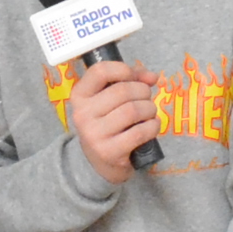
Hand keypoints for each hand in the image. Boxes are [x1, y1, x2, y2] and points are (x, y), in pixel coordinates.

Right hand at [67, 59, 161, 178]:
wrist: (99, 162)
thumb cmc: (108, 122)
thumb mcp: (109, 98)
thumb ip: (130, 80)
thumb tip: (152, 77)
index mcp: (80, 95)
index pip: (100, 71)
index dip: (123, 69)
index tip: (134, 77)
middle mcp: (83, 114)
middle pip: (123, 90)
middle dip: (143, 92)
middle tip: (146, 99)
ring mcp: (94, 135)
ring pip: (133, 110)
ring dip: (150, 109)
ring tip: (149, 113)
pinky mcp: (109, 152)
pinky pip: (139, 132)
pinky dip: (152, 126)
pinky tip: (151, 126)